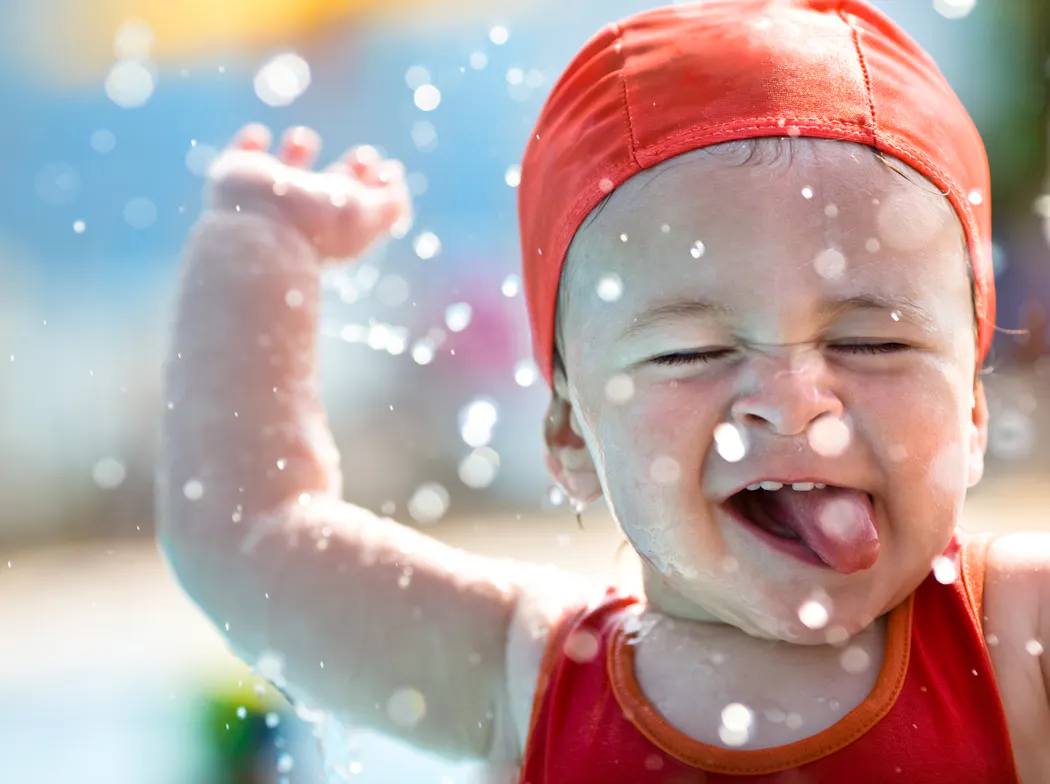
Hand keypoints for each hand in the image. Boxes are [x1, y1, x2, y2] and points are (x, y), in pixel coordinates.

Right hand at [206, 124, 412, 261]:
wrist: (257, 236)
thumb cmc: (316, 227)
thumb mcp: (367, 217)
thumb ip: (391, 202)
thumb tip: (395, 174)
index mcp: (332, 220)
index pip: (358, 201)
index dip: (374, 184)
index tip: (387, 167)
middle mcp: (301, 208)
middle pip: (328, 189)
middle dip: (348, 171)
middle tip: (364, 155)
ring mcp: (267, 194)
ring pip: (283, 170)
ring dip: (296, 149)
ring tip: (304, 139)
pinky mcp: (235, 177)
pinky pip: (240, 155)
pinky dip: (248, 143)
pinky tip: (258, 136)